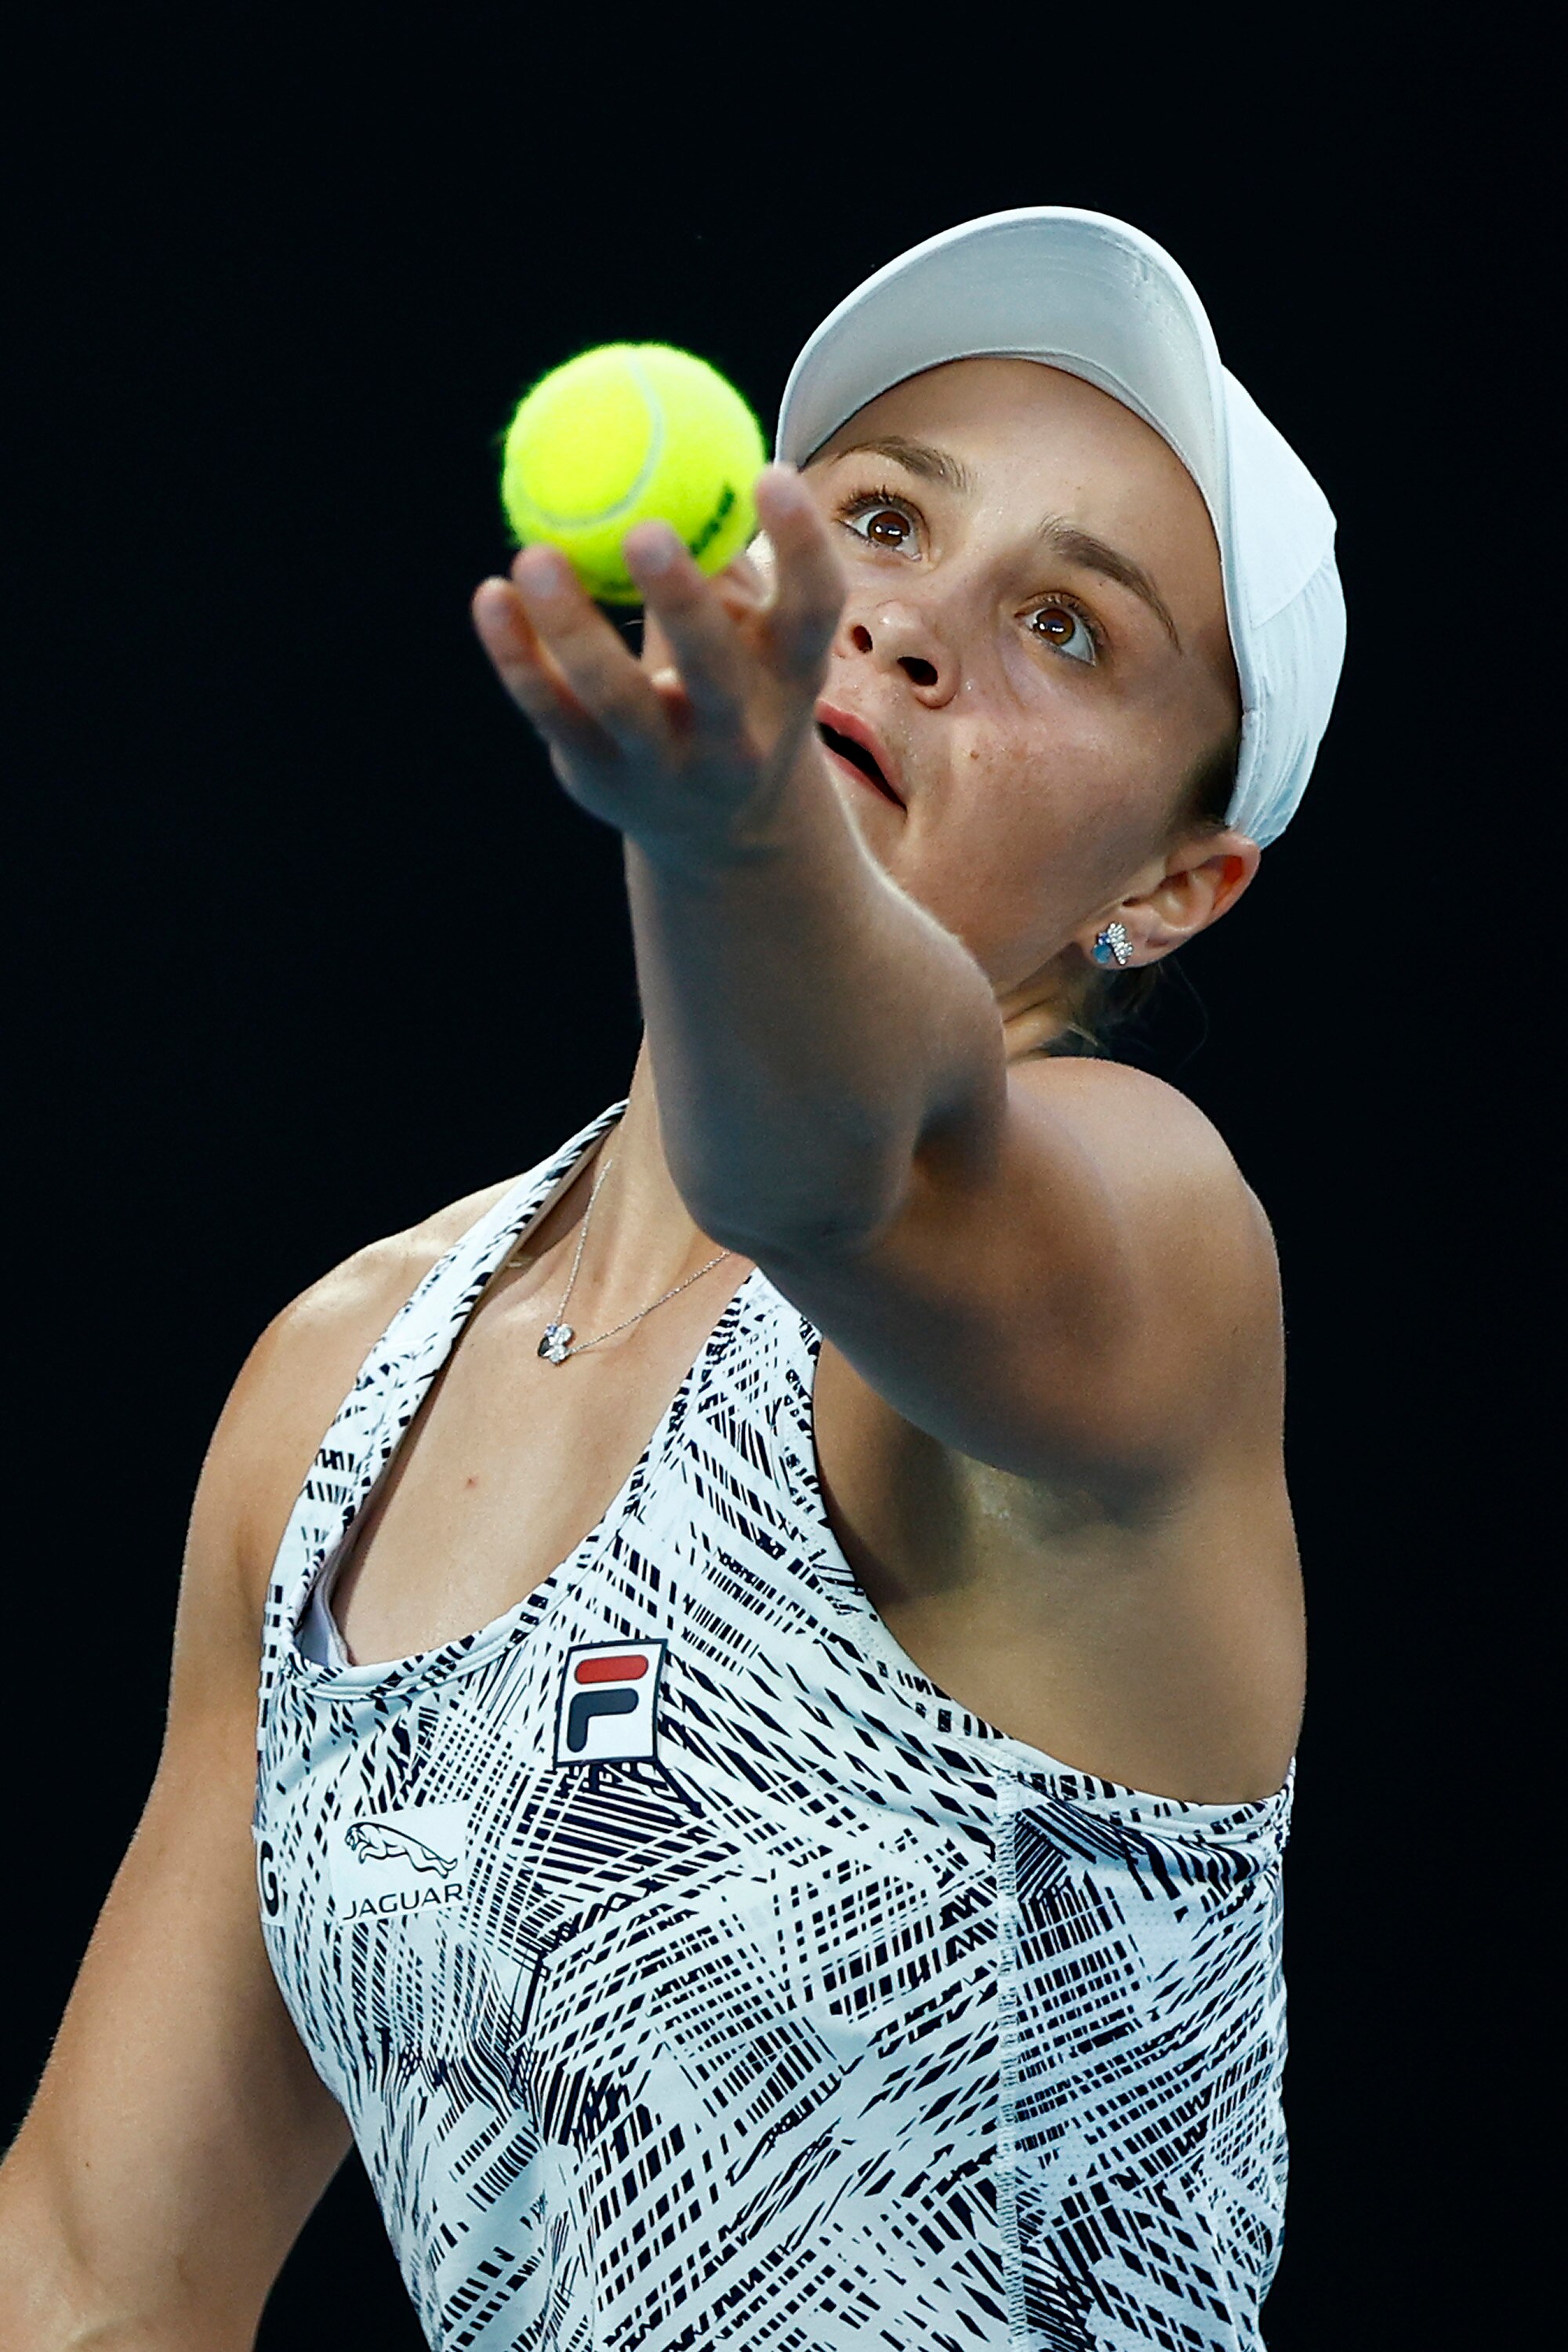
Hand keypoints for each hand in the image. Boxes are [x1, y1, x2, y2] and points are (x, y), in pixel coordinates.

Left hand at [472, 465, 845, 857]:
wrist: (718, 824)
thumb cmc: (733, 684)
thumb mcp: (755, 633)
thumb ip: (727, 555)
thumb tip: (691, 434)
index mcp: (790, 680)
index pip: (814, 612)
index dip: (801, 545)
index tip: (768, 472)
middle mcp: (738, 734)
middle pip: (716, 674)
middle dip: (683, 605)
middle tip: (645, 530)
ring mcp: (667, 766)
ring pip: (618, 700)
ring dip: (574, 627)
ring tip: (535, 555)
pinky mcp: (600, 778)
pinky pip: (552, 713)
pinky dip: (518, 656)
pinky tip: (490, 598)